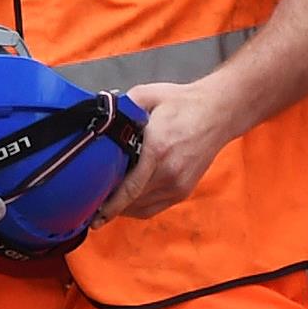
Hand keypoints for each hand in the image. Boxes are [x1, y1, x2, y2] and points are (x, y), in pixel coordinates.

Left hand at [98, 79, 236, 220]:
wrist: (218, 113)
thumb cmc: (183, 103)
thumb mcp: (148, 95)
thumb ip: (121, 107)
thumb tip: (99, 116)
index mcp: (157, 149)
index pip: (129, 188)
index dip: (109, 205)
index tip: (91, 213)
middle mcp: (169, 172)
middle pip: (132, 202)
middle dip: (109, 207)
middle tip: (88, 206)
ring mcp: (178, 184)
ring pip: (142, 208)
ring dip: (122, 210)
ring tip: (103, 206)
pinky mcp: (184, 190)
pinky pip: (154, 208)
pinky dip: (137, 208)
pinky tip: (125, 203)